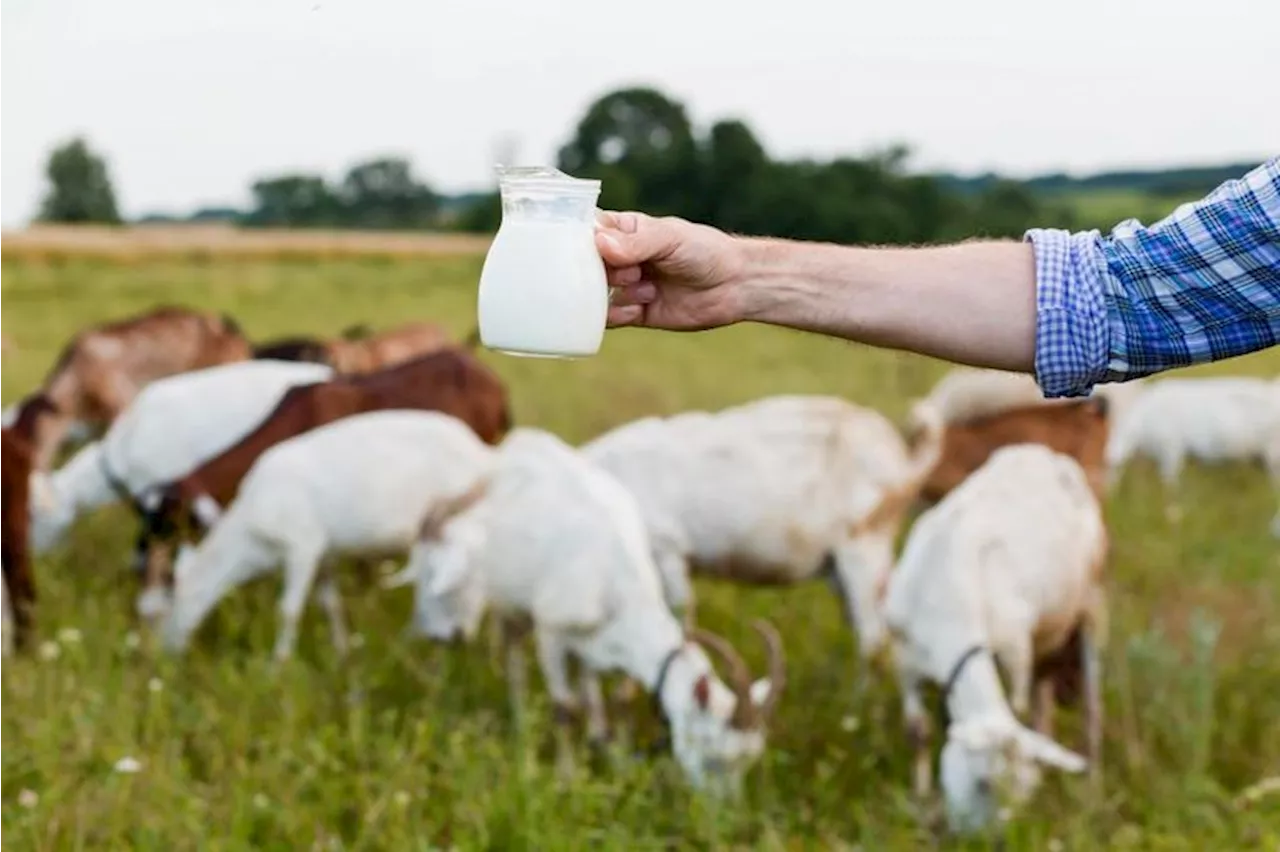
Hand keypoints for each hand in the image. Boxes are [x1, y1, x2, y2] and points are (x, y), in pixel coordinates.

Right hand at [594, 210, 746, 330]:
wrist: (734, 286)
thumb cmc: (704, 250)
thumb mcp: (670, 238)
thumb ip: (636, 242)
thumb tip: (601, 244)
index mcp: (624, 231)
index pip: (586, 232)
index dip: (579, 241)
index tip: (590, 250)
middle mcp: (620, 259)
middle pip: (586, 267)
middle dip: (603, 272)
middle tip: (631, 272)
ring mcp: (626, 287)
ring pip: (594, 295)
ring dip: (615, 294)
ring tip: (646, 289)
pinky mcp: (634, 312)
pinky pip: (610, 318)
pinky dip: (619, 315)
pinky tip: (640, 308)